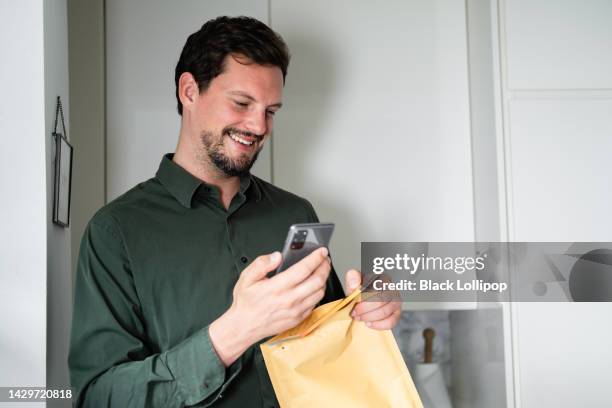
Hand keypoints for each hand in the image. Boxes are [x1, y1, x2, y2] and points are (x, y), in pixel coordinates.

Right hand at [210, 247, 330, 364]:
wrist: (243, 326)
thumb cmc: (246, 303)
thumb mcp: (246, 278)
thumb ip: (261, 264)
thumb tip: (277, 256)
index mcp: (277, 287)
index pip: (304, 269)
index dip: (316, 258)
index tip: (321, 251)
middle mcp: (289, 300)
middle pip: (317, 280)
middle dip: (325, 266)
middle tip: (324, 259)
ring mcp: (295, 311)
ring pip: (319, 292)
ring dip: (324, 279)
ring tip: (321, 271)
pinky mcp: (298, 319)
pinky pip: (315, 304)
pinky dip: (318, 293)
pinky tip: (314, 287)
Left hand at [345, 269, 400, 329]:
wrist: (362, 301)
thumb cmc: (360, 291)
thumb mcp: (354, 281)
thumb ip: (352, 278)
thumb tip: (355, 285)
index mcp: (383, 278)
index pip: (377, 288)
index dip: (365, 298)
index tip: (355, 305)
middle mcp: (392, 289)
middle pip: (381, 301)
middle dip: (365, 309)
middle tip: (355, 313)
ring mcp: (396, 302)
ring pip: (385, 311)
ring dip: (370, 317)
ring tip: (360, 318)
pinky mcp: (396, 314)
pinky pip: (391, 322)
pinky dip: (379, 325)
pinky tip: (369, 323)